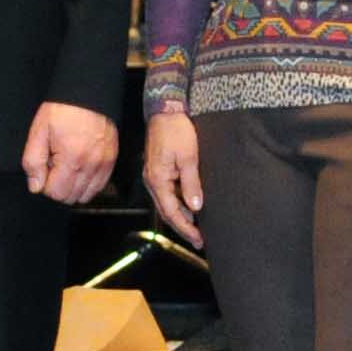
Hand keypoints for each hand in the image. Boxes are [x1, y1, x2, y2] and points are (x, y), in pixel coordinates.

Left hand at [21, 100, 116, 207]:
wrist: (88, 91)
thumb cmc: (62, 109)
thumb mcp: (39, 132)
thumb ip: (33, 162)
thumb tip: (36, 187)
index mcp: (71, 158)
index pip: (56, 193)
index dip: (45, 184)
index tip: (44, 168)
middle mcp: (91, 165)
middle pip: (71, 197)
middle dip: (58, 187)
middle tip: (54, 166)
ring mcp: (104, 163)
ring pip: (86, 195)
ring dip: (73, 187)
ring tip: (67, 166)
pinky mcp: (111, 160)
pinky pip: (99, 186)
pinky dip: (87, 184)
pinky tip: (79, 168)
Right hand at [139, 111, 206, 245]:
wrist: (165, 110)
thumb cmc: (176, 130)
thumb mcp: (188, 157)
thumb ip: (191, 183)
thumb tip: (195, 207)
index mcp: (157, 180)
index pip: (172, 212)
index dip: (186, 228)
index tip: (199, 239)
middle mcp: (152, 181)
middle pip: (167, 211)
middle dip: (183, 227)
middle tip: (199, 240)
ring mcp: (154, 175)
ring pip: (167, 203)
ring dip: (182, 216)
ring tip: (197, 227)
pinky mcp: (159, 169)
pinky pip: (168, 193)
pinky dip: (179, 202)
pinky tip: (191, 206)